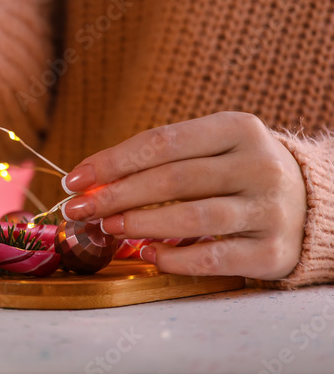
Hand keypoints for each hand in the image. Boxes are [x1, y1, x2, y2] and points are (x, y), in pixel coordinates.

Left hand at [61, 112, 306, 279]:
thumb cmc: (237, 172)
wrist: (313, 204)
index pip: (162, 142)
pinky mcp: (274, 252)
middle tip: (79, 209)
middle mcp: (259, 165)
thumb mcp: (208, 149)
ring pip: (193, 218)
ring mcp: (270, 210)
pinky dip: (174, 258)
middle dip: (116, 195)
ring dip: (140, 224)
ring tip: (106, 227)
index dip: (113, 161)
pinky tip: (147, 254)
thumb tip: (90, 183)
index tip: (76, 179)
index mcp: (238, 129)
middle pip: (173, 180)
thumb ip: (157, 160)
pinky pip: (214, 258)